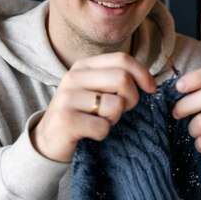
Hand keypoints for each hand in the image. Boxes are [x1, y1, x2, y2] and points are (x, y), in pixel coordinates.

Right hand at [31, 52, 155, 161]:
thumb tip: (150, 83)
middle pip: (122, 79)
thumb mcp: (98, 90)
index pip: (122, 59)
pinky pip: (103, 127)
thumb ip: (118, 80)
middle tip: (121, 111)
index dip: (142, 74)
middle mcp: (73, 77)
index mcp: (84, 66)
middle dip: (131, 99)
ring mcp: (67, 97)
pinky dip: (103, 134)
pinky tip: (90, 133)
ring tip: (101, 121)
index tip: (151, 89)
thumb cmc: (83, 114)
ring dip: (115, 119)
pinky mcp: (65, 120)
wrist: (49, 140)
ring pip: (115, 105)